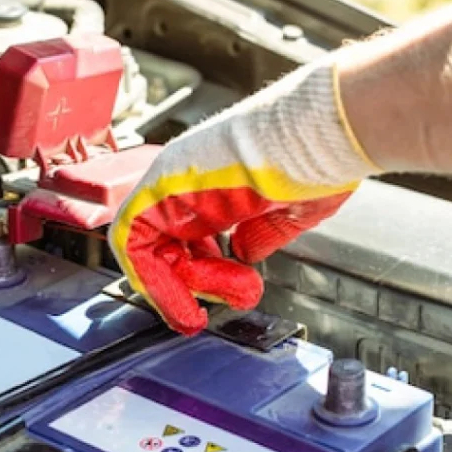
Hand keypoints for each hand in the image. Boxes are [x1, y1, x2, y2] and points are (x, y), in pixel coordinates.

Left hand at [108, 54, 379, 334]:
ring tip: (203, 313)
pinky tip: (186, 306)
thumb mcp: (291, 211)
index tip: (229, 295)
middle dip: (190, 284)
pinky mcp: (156, 189)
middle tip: (216, 307)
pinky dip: (153, 283)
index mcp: (219, 180)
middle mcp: (189, 179)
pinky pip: (133, 243)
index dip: (203, 271)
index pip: (188, 232)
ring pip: (145, 247)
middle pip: (164, 242)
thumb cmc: (316, 162)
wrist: (317, 137)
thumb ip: (262, 232)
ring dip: (173, 290)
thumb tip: (245, 253)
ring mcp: (170, 181)